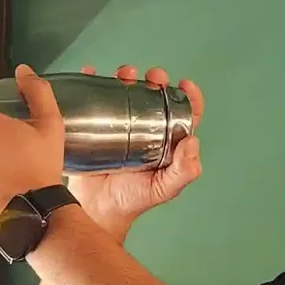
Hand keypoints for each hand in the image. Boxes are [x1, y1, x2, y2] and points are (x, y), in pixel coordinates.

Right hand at [68, 65, 203, 239]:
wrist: (96, 210)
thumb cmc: (132, 200)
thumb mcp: (164, 188)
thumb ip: (183, 171)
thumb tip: (192, 141)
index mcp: (167, 142)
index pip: (183, 114)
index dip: (189, 97)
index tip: (185, 85)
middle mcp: (146, 130)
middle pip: (154, 96)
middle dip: (156, 81)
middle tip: (152, 77)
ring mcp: (121, 126)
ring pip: (127, 93)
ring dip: (127, 78)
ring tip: (124, 75)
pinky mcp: (97, 126)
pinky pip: (95, 100)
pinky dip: (93, 82)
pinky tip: (92, 74)